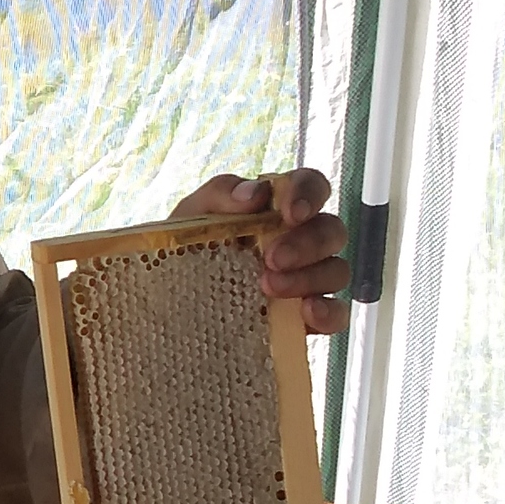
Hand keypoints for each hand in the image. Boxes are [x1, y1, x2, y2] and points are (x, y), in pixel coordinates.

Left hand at [169, 169, 350, 335]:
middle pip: (331, 231)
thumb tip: (254, 192)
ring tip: (269, 288)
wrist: (167, 304)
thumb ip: (219, 194)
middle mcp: (302, 239)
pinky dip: (330, 313)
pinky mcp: (307, 317)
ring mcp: (309, 279)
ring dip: (310, 278)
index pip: (311, 186)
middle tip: (271, 259)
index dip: (310, 194)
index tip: (291, 214)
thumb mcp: (191, 216)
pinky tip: (309, 313)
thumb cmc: (187, 250)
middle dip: (307, 243)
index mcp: (277, 208)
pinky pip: (337, 313)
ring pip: (337, 271)